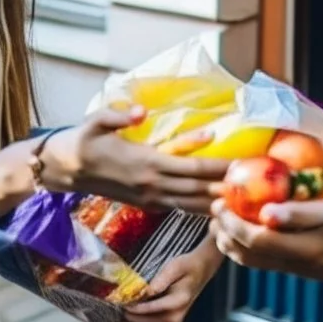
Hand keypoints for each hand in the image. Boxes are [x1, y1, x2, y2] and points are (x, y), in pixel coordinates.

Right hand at [41, 106, 230, 212]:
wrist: (65, 170)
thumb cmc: (83, 140)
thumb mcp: (96, 121)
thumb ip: (119, 116)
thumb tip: (140, 112)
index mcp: (146, 162)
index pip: (191, 167)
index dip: (218, 165)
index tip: (242, 161)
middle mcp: (152, 185)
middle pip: (199, 188)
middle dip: (228, 186)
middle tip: (257, 183)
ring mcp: (151, 198)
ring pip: (192, 204)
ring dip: (219, 203)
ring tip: (246, 201)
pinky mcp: (148, 204)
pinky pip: (181, 208)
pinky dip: (202, 210)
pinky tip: (219, 209)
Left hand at [124, 236, 222, 321]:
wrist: (201, 269)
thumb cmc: (187, 265)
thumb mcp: (175, 266)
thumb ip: (161, 279)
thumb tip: (147, 291)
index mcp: (178, 301)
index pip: (151, 309)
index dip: (134, 308)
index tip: (121, 304)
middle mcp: (177, 315)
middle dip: (132, 318)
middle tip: (116, 310)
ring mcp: (176, 320)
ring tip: (120, 316)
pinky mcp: (174, 321)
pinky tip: (132, 317)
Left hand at [208, 148, 322, 282]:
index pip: (291, 221)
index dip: (259, 216)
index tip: (232, 203)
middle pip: (268, 246)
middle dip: (234, 230)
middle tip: (216, 210)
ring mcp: (320, 265)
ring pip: (268, 263)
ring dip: (238, 246)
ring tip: (218, 228)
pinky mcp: (320, 275)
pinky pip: (279, 269)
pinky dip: (255, 257)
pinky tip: (240, 243)